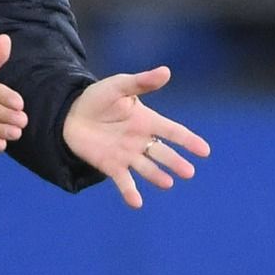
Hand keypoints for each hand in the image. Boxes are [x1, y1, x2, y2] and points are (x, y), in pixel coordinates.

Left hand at [62, 67, 210, 208]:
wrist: (70, 114)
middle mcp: (141, 140)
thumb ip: (142, 82)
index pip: (173, 132)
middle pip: (162, 153)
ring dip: (157, 176)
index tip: (205, 151)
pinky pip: (124, 181)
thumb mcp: (119, 86)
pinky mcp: (111, 166)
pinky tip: (136, 203)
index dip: (189, 141)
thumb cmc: (97, 98)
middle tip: (188, 172)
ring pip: (147, 168)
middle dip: (175, 163)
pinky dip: (130, 192)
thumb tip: (166, 71)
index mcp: (147, 121)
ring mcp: (127, 155)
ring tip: (168, 183)